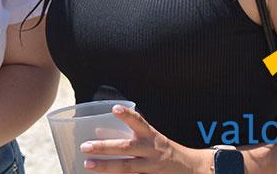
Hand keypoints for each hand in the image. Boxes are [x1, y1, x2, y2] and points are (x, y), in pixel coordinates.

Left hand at [79, 106, 210, 172]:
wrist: (191, 169)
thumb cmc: (165, 150)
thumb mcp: (154, 137)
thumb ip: (135, 132)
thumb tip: (105, 124)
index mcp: (152, 136)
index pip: (140, 123)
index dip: (128, 115)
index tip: (114, 108)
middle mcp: (151, 151)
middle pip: (126, 148)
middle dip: (105, 147)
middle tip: (85, 146)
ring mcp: (150, 167)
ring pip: (126, 167)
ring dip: (105, 166)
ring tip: (88, 164)